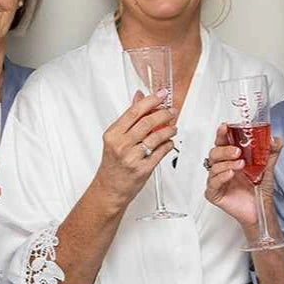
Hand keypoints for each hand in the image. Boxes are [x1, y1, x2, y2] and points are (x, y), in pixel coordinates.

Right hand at [93, 90, 177, 207]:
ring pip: (156, 137)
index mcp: (113, 134)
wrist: (110, 188)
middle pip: (147, 122)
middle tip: (171, 111)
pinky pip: (160, 153)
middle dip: (163, 114)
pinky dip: (168, 145)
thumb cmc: (113, 164)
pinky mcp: (143, 169)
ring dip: (168, 130)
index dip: (151, 100)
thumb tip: (139, 97)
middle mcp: (121, 145)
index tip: (162, 94)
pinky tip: (169, 142)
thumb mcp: (115, 139)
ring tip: (173, 127)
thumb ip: (129, 118)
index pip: (135, 111)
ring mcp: (132, 158)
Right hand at [204, 123, 281, 227]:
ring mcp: (216, 180)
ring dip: (227, 163)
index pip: (222, 142)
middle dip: (225, 149)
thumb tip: (275, 139)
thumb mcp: (267, 166)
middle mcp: (222, 167)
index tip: (226, 126)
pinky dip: (221, 177)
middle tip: (237, 151)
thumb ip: (271, 151)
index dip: (222, 134)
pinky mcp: (214, 193)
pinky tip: (230, 174)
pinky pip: (212, 183)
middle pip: (214, 152)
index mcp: (230, 158)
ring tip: (240, 165)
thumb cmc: (259, 188)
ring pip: (213, 166)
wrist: (261, 208)